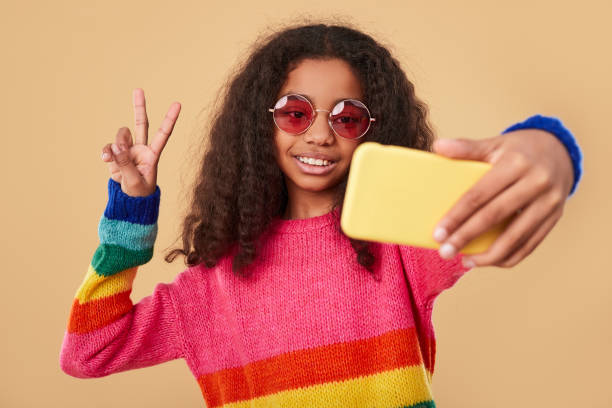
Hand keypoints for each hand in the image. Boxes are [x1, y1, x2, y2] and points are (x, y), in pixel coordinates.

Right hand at [101, 88, 180, 196]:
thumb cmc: (139, 192)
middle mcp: (141, 148)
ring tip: (116, 159)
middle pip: (141, 124)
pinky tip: (107, 160)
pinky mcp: (116, 154)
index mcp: (153, 154)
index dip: (170, 119)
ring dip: (117, 144)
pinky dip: (107, 152)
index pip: (163, 134)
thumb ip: (125, 163)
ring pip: (121, 135)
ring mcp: (128, 150)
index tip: (178, 104)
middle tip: (138, 89)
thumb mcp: (134, 181)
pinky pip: (109, 147)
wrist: (129, 200)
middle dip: (139, 106)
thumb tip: (117, 146)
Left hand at [431, 128, 573, 267]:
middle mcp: (536, 183)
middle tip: (444, 252)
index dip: (456, 216)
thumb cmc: (518, 150)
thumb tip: (437, 146)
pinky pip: (531, 244)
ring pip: (516, 237)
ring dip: (488, 255)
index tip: (438, 233)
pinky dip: (509, 257)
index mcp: (515, 163)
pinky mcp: (555, 217)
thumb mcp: (494, 143)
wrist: (559, 151)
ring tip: (465, 262)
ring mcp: (549, 202)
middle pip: (494, 217)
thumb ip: (466, 147)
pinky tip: (488, 261)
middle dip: (466, 237)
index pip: (479, 195)